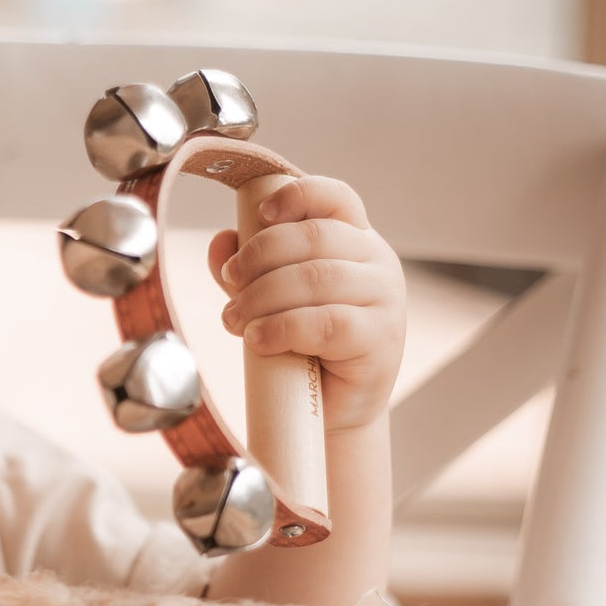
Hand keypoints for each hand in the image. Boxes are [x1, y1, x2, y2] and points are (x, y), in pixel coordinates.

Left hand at [207, 176, 405, 432]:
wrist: (333, 410)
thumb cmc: (303, 347)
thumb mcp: (270, 300)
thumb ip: (247, 269)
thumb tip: (219, 241)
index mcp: (355, 240)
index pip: (336, 197)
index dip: (298, 195)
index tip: (260, 212)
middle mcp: (377, 262)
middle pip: (314, 237)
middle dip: (259, 257)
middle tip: (229, 283)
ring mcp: (385, 300)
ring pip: (316, 279)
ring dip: (262, 297)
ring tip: (233, 320)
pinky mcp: (379, 339)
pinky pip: (326, 323)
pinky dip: (282, 328)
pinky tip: (257, 340)